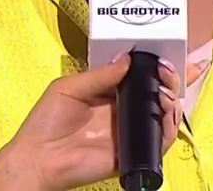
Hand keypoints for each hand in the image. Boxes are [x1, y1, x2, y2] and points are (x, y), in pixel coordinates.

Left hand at [0, 54, 186, 190]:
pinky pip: (160, 140)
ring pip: (164, 115)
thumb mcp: (70, 88)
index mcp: (109, 93)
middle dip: (170, 79)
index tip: (170, 55)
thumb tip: (128, 58)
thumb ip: (100, 75)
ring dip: (172, 100)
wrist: (40, 157)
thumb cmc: (47, 121)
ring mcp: (131, 132)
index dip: (158, 67)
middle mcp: (124, 111)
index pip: (140, 77)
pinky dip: (169, 126)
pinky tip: (166, 110)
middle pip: (157, 94)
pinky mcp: (135, 152)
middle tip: (168, 70)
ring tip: (166, 90)